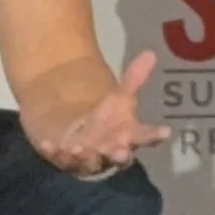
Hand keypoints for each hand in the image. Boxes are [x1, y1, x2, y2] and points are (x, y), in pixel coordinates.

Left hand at [26, 50, 167, 175]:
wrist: (77, 132)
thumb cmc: (105, 118)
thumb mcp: (119, 97)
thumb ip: (134, 79)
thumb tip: (151, 53)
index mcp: (128, 136)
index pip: (145, 137)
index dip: (155, 135)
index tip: (166, 131)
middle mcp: (110, 151)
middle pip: (118, 156)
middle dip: (119, 154)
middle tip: (121, 150)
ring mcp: (88, 159)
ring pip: (89, 161)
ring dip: (85, 156)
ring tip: (79, 147)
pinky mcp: (64, 160)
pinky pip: (59, 158)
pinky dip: (54, 152)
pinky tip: (48, 144)